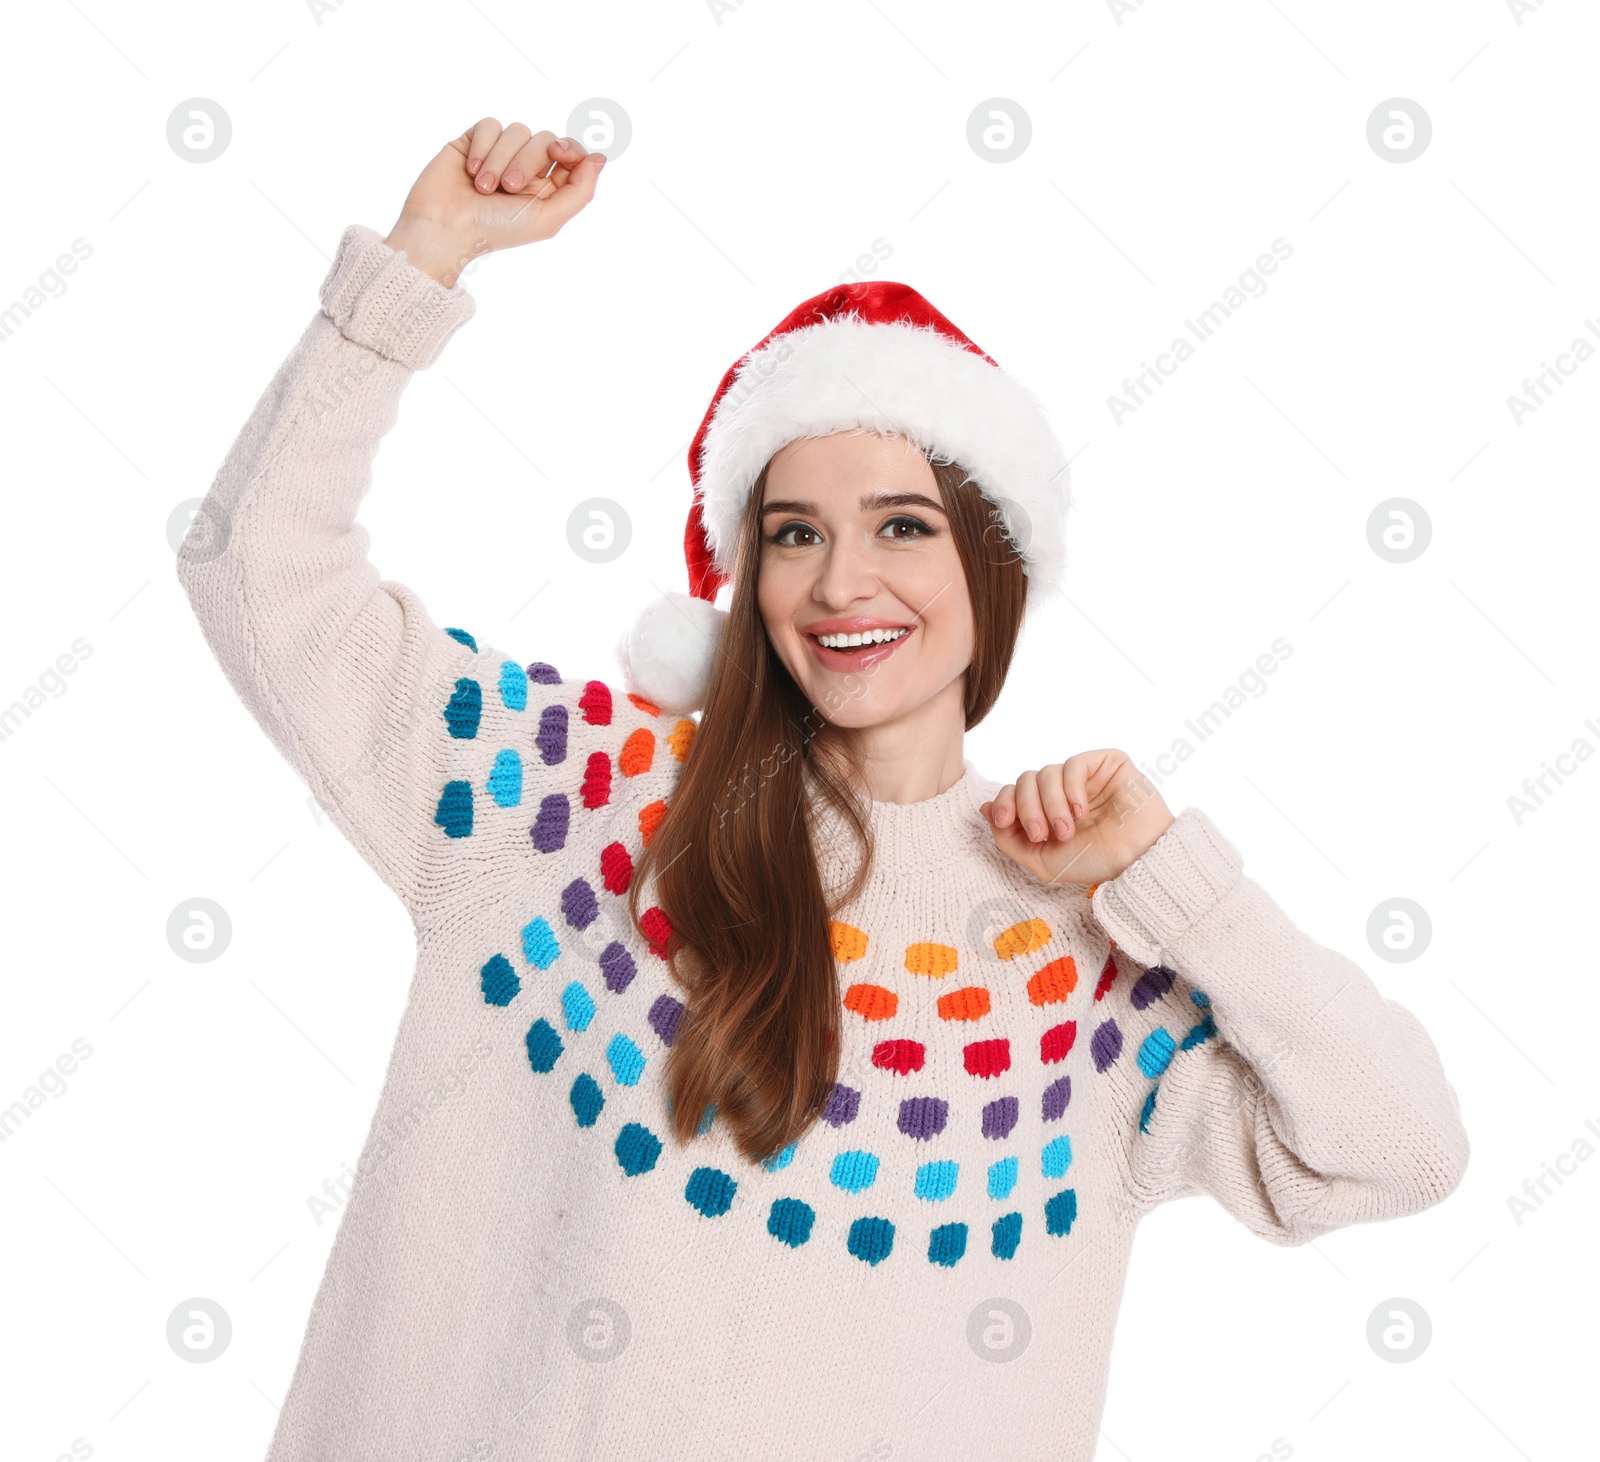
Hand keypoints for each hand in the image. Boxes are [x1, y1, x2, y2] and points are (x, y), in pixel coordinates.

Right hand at [382, 119, 605, 286]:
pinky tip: (470, 171)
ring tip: (483, 188)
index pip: (572, 154)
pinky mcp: (473, 141)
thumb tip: (600, 159)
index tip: (560, 154)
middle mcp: (526, 169)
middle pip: (545, 139)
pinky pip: (490, 125)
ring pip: (517, 130)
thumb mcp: (548, 219)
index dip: (571, 149)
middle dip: (528, 161)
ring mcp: (499, 154)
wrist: (444, 228)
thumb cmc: (496, 231)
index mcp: (548, 189)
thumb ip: (580, 191)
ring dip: (500, 160)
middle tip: (509, 188)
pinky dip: (483, 147)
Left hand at [979, 750, 1174, 887]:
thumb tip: (982, 809)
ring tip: (1068, 829)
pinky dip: (1070, 788)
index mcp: (1046, 810)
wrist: (1137, 862)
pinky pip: (1073, 764)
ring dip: (1051, 805)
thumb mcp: (1041, 861)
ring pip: (1045, 773)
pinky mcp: (1106, 763)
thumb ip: (1008, 839)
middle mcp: (1062, 790)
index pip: (1012, 792)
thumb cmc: (1094, 864)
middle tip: (1043, 834)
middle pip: (1024, 780)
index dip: (1003, 803)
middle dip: (1027, 809)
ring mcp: (1084, 776)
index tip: (1003, 822)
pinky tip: (1081, 810)